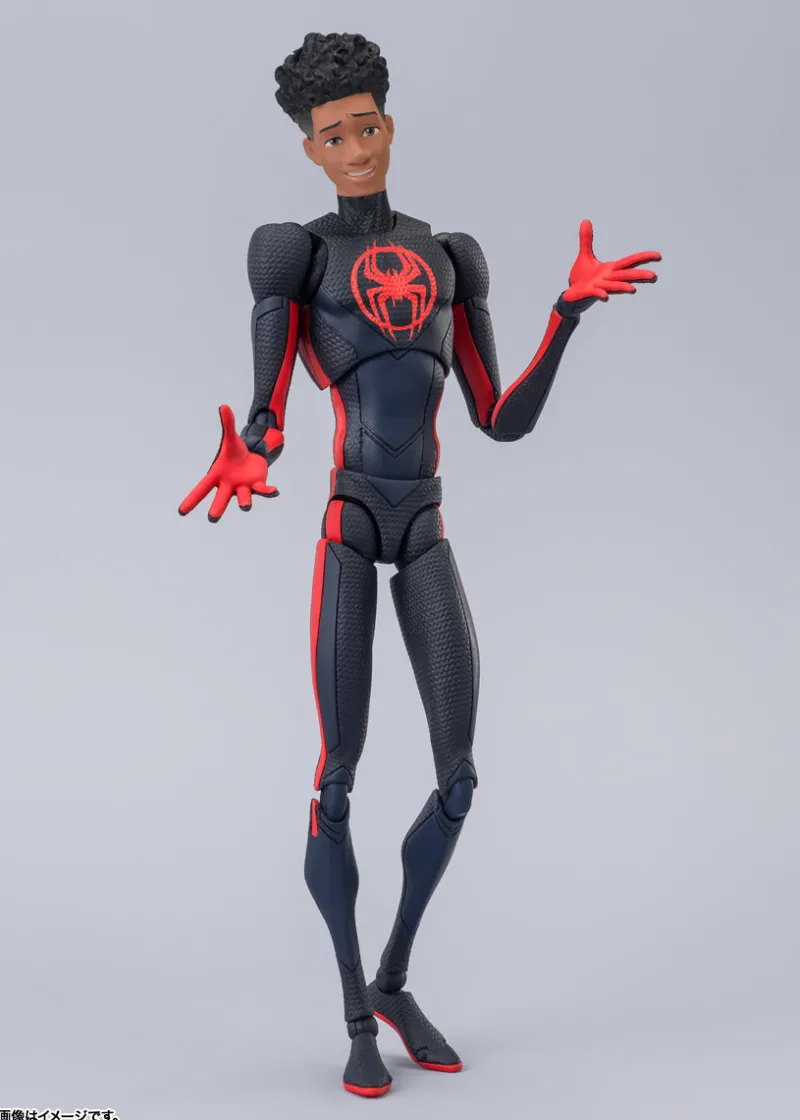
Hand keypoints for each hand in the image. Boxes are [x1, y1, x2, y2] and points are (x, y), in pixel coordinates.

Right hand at [178, 405, 277, 521]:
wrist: (251, 458)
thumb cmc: (236, 452)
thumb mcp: (232, 438)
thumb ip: (227, 424)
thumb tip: (224, 406)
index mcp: (217, 476)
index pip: (201, 489)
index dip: (191, 500)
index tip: (181, 512)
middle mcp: (228, 486)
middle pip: (221, 499)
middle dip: (217, 509)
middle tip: (213, 518)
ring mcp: (243, 488)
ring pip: (243, 498)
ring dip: (245, 502)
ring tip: (245, 506)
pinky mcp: (257, 486)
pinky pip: (262, 490)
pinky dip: (268, 491)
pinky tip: (275, 491)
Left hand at [563, 219, 660, 302]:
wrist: (570, 295)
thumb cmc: (581, 277)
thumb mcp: (584, 255)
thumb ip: (586, 239)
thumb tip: (585, 220)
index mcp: (610, 269)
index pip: (630, 261)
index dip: (643, 257)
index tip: (658, 255)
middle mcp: (608, 278)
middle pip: (626, 275)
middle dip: (639, 275)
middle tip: (654, 275)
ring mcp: (599, 286)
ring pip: (613, 286)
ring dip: (622, 287)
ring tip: (633, 289)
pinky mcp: (589, 292)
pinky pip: (596, 293)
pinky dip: (601, 294)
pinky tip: (605, 296)